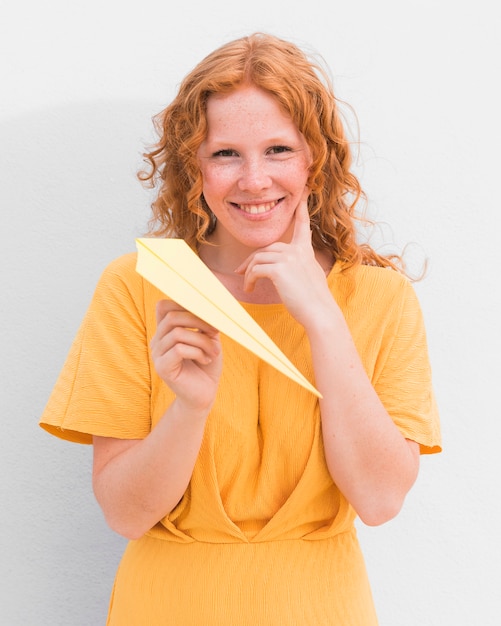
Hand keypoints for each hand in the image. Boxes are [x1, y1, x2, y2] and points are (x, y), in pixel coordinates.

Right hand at [151, 300, 221, 411]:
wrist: (204, 394)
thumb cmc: (207, 364)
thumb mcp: (209, 338)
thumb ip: (204, 322)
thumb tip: (208, 305)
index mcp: (166, 331)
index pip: (164, 306)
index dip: (183, 303)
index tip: (206, 313)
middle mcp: (158, 340)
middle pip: (172, 317)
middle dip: (199, 320)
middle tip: (216, 331)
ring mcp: (157, 354)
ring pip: (178, 333)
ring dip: (202, 340)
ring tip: (214, 352)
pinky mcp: (162, 368)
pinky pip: (179, 349)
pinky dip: (197, 352)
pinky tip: (206, 360)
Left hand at [235, 192, 331, 325]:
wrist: (320, 313)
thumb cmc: (314, 302)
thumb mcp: (309, 278)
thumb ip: (297, 267)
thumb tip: (280, 269)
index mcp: (306, 251)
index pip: (302, 225)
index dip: (301, 209)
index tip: (304, 194)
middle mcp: (298, 251)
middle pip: (266, 249)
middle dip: (251, 261)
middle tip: (241, 272)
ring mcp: (289, 258)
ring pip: (258, 259)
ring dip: (248, 273)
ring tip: (248, 286)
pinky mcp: (279, 269)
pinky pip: (255, 270)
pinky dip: (249, 280)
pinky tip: (250, 289)